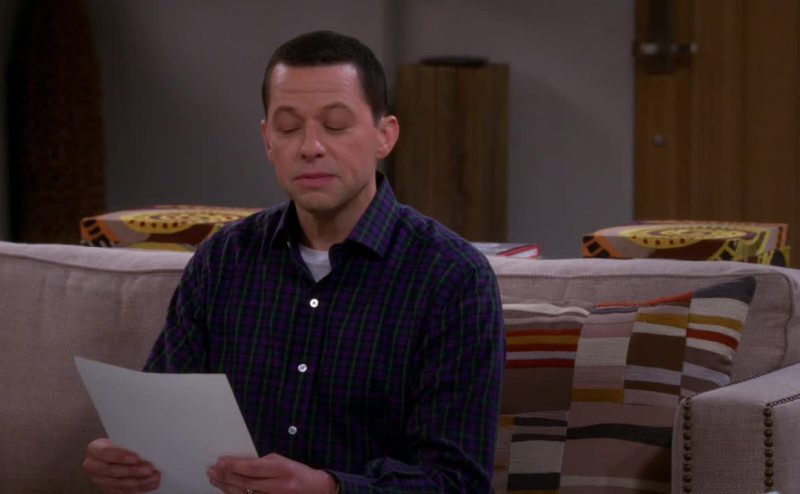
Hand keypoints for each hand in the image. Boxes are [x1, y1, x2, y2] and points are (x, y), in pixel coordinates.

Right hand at [83, 438, 160, 492]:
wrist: (112, 454)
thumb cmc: (118, 444)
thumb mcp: (119, 439)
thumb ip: (128, 443)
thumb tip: (148, 449)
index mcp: (94, 449)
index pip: (105, 453)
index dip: (120, 456)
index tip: (135, 458)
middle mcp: (93, 465)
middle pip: (112, 471)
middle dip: (133, 471)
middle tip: (149, 469)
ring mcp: (99, 479)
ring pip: (119, 483)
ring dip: (139, 481)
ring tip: (154, 477)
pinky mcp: (107, 489)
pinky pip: (123, 491)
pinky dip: (139, 488)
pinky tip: (150, 484)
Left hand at [207, 453, 337, 493]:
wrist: (316, 490)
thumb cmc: (297, 472)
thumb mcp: (283, 461)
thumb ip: (263, 463)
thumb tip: (239, 464)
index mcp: (282, 469)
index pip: (253, 468)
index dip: (235, 466)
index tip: (220, 461)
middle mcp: (278, 486)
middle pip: (246, 483)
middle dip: (226, 477)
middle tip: (212, 471)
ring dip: (226, 487)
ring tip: (214, 479)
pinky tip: (226, 491)